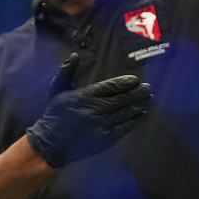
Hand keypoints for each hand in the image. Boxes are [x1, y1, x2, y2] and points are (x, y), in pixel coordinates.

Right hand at [25, 53, 151, 167]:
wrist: (49, 143)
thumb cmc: (55, 114)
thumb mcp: (57, 89)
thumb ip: (67, 71)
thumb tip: (75, 55)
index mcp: (84, 96)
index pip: (109, 87)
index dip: (124, 83)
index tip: (135, 80)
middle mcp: (93, 110)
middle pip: (120, 99)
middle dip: (136, 93)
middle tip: (148, 88)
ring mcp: (99, 125)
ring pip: (124, 113)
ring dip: (139, 105)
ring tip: (149, 99)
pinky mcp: (104, 139)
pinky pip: (123, 128)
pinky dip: (134, 121)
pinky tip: (142, 114)